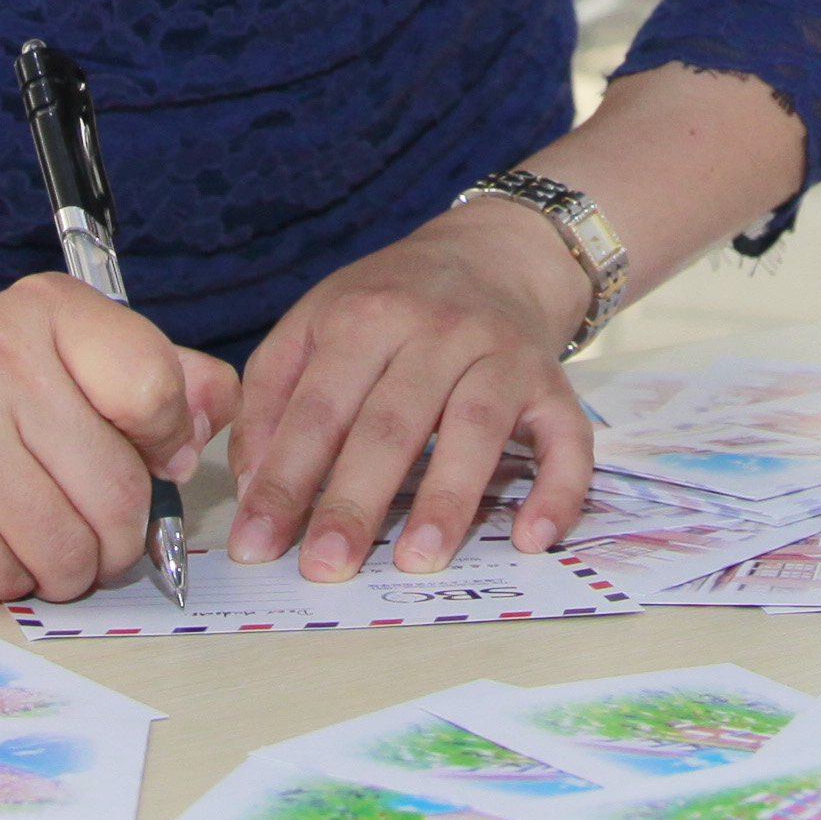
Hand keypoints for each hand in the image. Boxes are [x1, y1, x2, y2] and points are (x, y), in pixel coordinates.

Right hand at [0, 276, 238, 604]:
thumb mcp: (69, 368)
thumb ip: (160, 379)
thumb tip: (219, 415)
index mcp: (46, 307)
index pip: (155, 387)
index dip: (165, 444)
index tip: (145, 455)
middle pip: (119, 488)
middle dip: (118, 534)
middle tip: (89, 526)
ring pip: (70, 543)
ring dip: (68, 566)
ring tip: (38, 540)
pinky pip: (11, 574)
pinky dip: (10, 578)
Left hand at [227, 198, 595, 581]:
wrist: (492, 253)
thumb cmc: (389, 304)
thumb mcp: (314, 324)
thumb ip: (273, 398)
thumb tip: (254, 484)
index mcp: (364, 316)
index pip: (318, 409)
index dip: (285, 479)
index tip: (256, 543)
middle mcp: (436, 331)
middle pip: (392, 422)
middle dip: (355, 501)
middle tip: (326, 566)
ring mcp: (501, 356)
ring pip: (476, 427)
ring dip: (447, 498)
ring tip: (416, 561)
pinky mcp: (554, 384)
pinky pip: (566, 439)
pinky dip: (557, 489)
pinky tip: (532, 538)